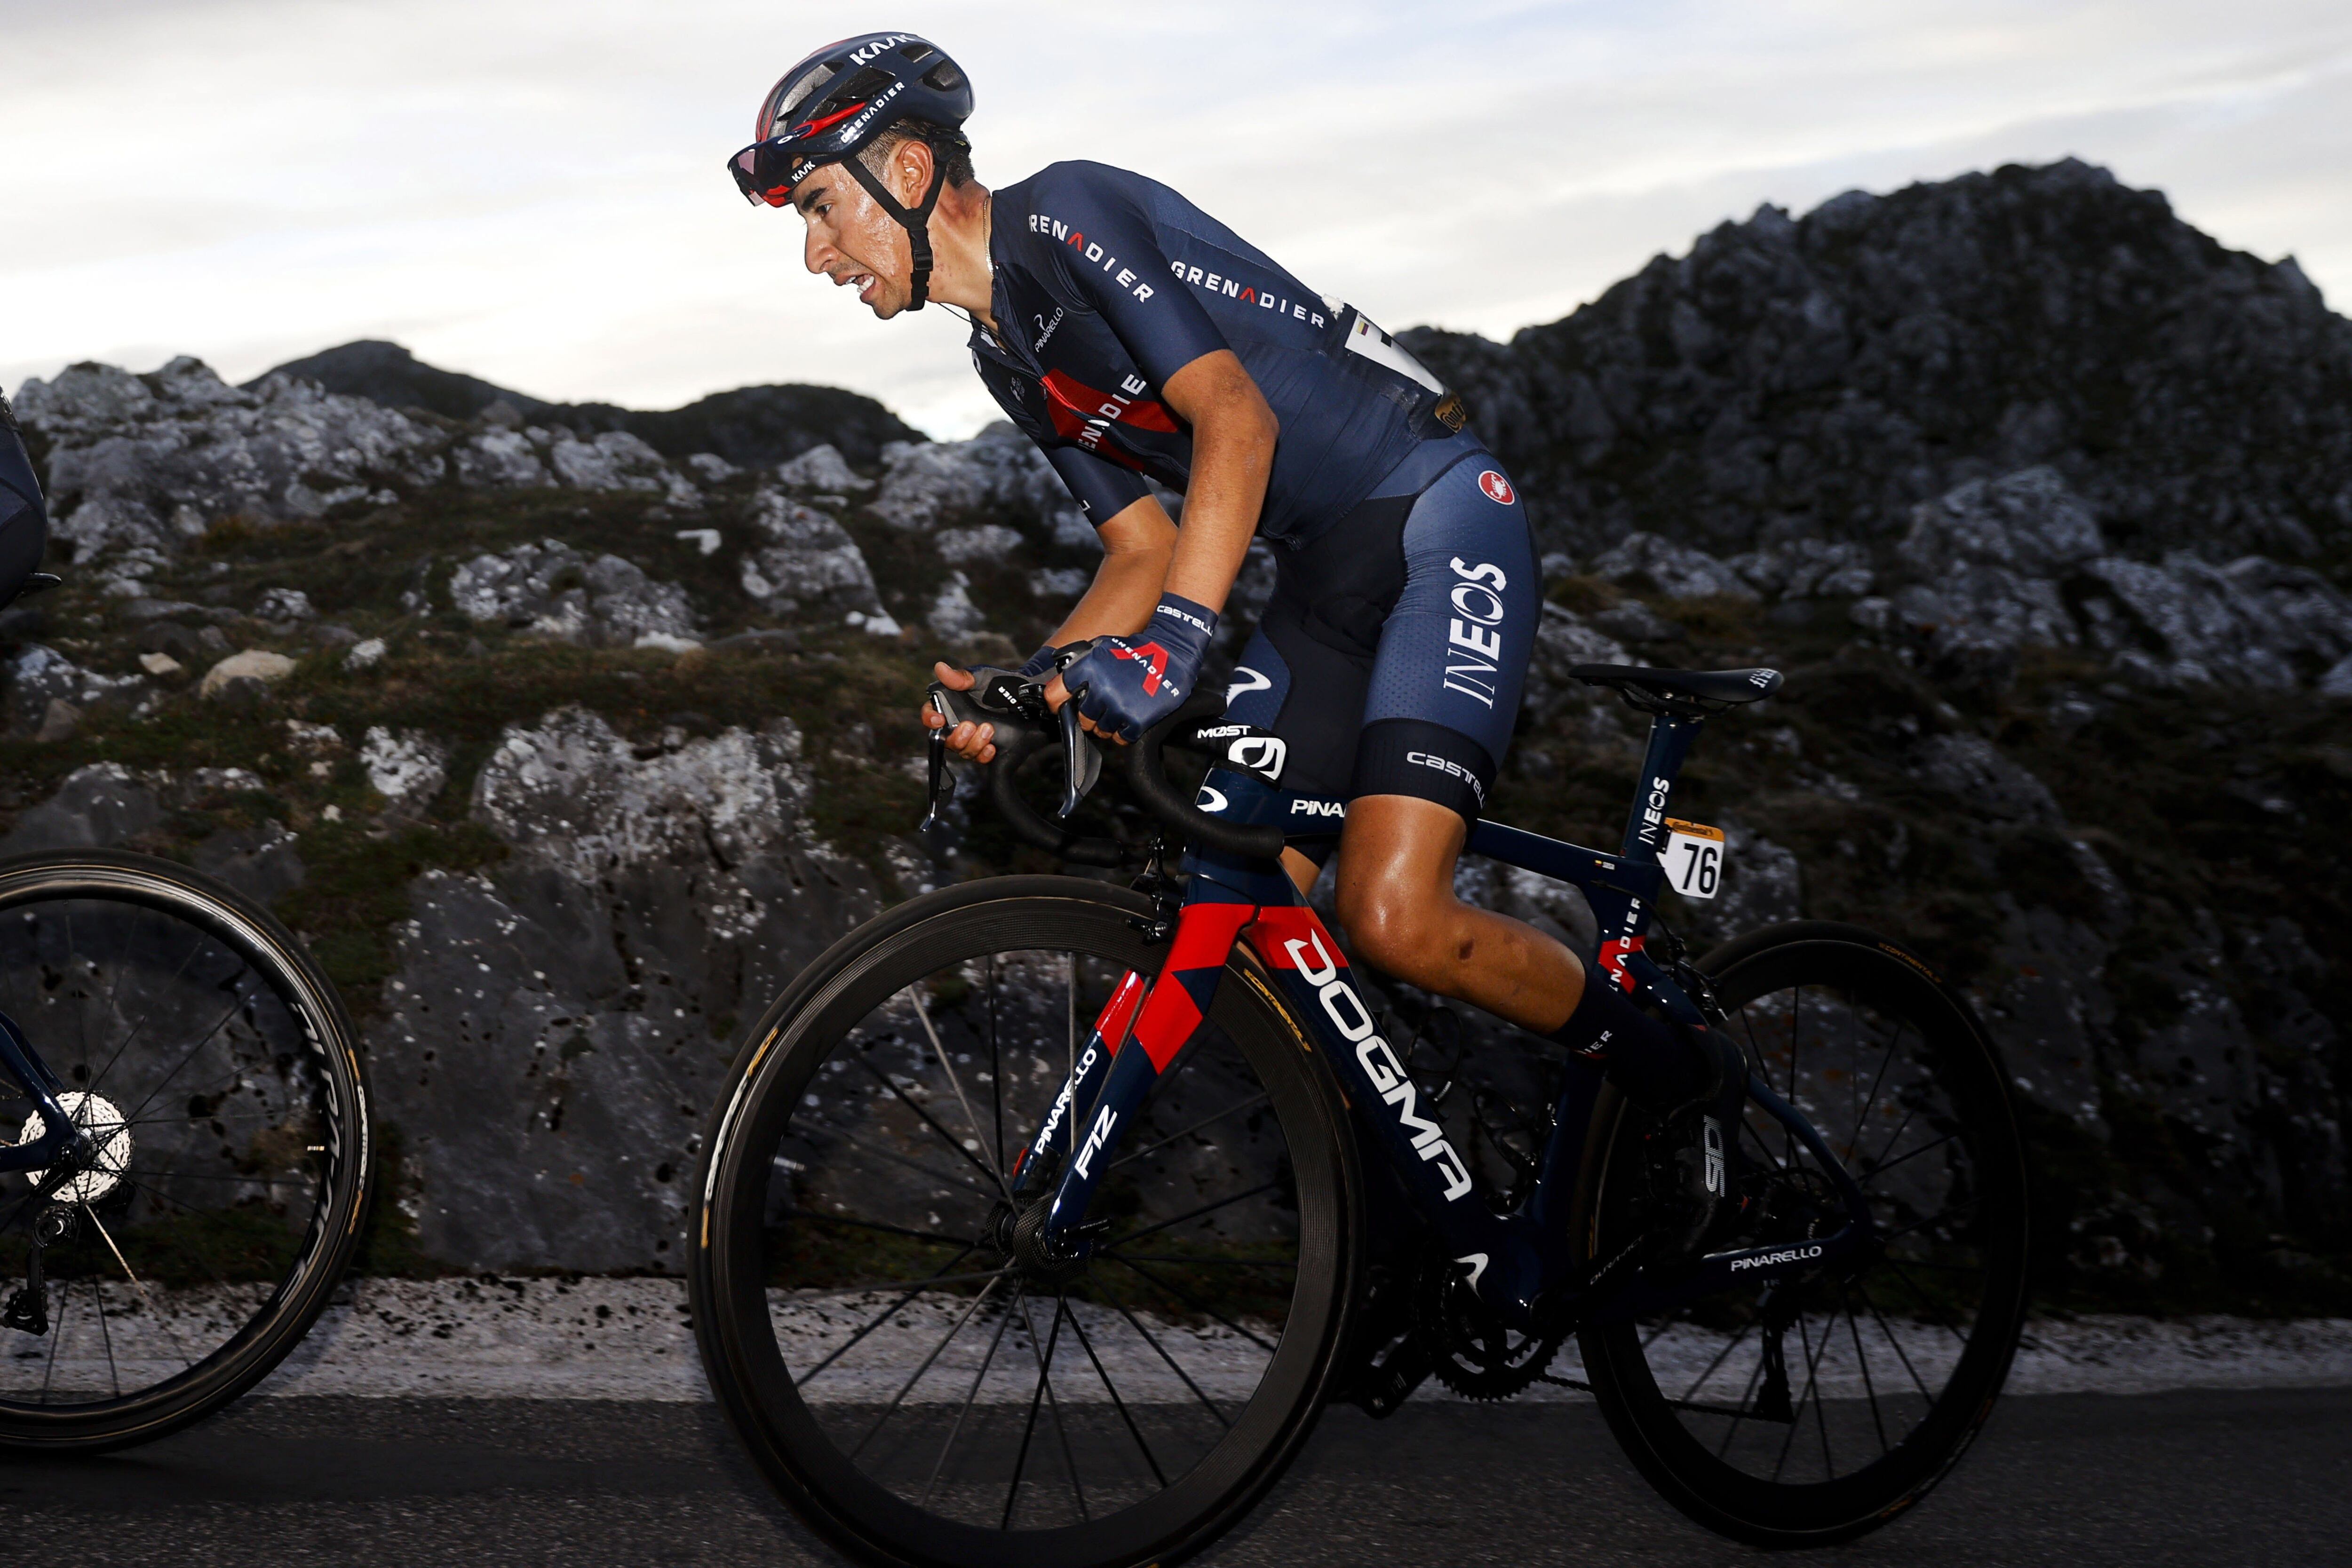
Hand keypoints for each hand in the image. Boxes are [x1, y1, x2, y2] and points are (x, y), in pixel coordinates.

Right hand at [921, 661, 999, 763]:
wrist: (1027, 697)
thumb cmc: (1002, 683)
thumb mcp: (982, 677)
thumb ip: (961, 677)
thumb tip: (940, 668)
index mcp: (951, 706)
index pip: (931, 715)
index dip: (930, 719)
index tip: (939, 720)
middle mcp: (958, 724)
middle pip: (946, 740)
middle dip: (957, 737)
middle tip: (970, 725)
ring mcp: (973, 738)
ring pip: (963, 751)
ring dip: (973, 744)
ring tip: (988, 729)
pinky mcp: (987, 748)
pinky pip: (980, 759)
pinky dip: (984, 755)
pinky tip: (992, 747)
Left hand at [1053, 594, 1217, 744]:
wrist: (1171, 653)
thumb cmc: (1134, 650)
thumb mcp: (1101, 647)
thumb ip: (1080, 666)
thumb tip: (1061, 686)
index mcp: (1087, 668)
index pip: (1054, 696)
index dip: (1057, 703)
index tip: (1062, 706)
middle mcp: (1100, 689)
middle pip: (1081, 718)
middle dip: (1091, 715)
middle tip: (1104, 705)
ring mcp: (1118, 706)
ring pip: (1101, 730)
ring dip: (1109, 724)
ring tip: (1121, 708)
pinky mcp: (1135, 720)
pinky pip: (1120, 738)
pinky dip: (1125, 731)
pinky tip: (1132, 716)